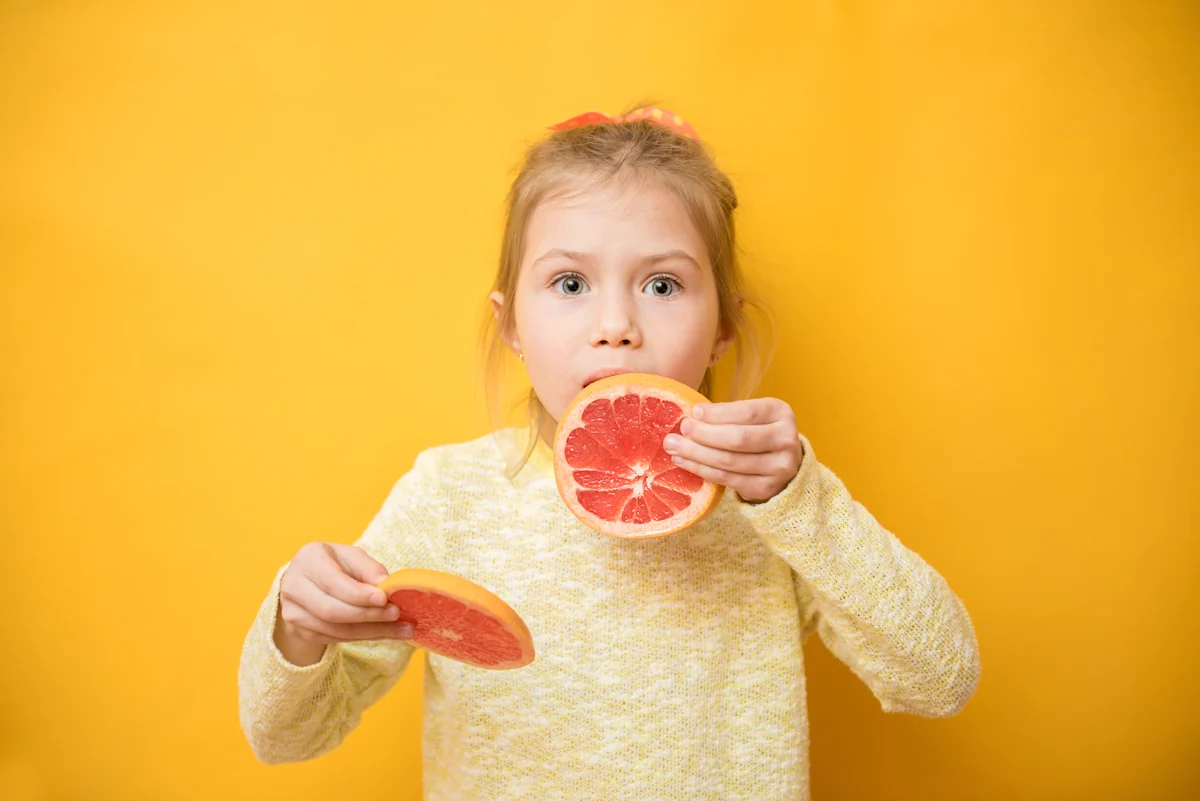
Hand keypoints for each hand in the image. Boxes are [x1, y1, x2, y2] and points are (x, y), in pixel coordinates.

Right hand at [274, 543, 411, 664]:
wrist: (309, 583)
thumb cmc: (336, 564)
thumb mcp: (352, 557)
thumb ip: (369, 568)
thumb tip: (387, 585)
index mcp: (308, 559)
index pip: (333, 582)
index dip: (359, 594)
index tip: (384, 599)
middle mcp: (294, 586)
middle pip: (331, 610)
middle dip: (368, 615)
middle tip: (396, 614)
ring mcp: (293, 612)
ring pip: (335, 629)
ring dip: (371, 631)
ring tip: (401, 629)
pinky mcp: (301, 631)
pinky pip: (336, 638)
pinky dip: (364, 637)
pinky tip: (386, 633)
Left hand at [662, 398, 802, 503]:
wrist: (780, 464)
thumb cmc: (758, 432)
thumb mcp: (752, 416)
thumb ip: (728, 414)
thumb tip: (693, 417)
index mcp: (781, 413)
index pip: (747, 413)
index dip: (718, 414)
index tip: (694, 412)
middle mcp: (786, 439)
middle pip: (738, 439)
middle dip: (704, 435)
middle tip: (681, 430)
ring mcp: (779, 467)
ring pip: (729, 461)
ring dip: (696, 454)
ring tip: (674, 447)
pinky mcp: (766, 488)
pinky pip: (727, 479)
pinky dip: (702, 470)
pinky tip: (685, 462)